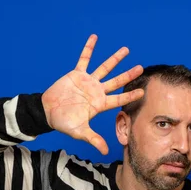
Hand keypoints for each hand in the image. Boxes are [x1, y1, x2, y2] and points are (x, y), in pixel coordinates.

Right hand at [41, 34, 144, 154]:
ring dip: (115, 59)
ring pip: (104, 68)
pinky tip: (95, 37)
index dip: (130, 96)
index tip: (142, 91)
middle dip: (128, 75)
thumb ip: (93, 139)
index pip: (118, 99)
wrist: (48, 112)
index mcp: (99, 104)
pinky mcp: (76, 74)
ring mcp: (88, 81)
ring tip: (126, 50)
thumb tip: (105, 152)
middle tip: (141, 67)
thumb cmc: (64, 122)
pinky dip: (89, 48)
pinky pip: (84, 59)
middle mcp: (97, 91)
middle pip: (116, 81)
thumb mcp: (80, 132)